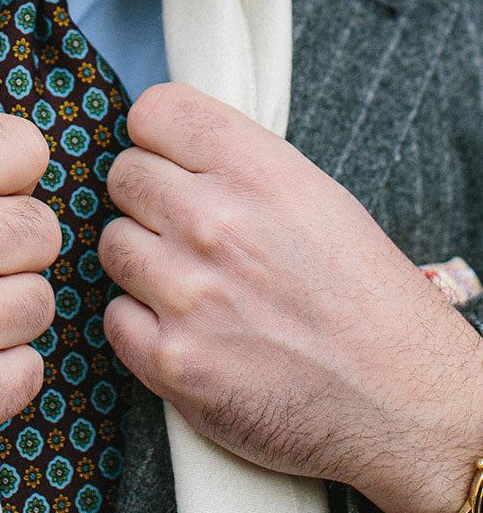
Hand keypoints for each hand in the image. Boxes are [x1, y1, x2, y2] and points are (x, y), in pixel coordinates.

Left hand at [98, 83, 482, 512]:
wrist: (401, 400)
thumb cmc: (362, 296)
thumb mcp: (315, 198)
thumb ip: (237, 166)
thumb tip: (168, 150)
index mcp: (256, 171)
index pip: (154, 112)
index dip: (155, 136)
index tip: (165, 157)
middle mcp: (213, 223)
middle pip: (123, 176)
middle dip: (145, 198)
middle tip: (180, 227)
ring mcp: (186, 293)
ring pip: (111, 244)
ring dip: (140, 259)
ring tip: (187, 282)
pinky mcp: (169, 359)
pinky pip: (113, 314)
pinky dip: (139, 321)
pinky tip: (182, 329)